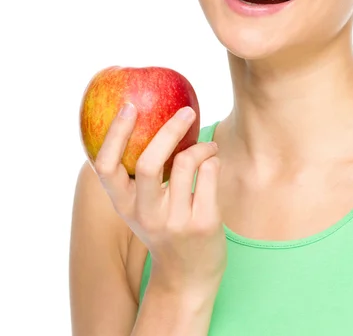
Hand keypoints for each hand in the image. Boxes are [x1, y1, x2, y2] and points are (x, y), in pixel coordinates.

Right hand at [92, 102, 226, 296]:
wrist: (188, 278)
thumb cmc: (166, 229)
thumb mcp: (143, 207)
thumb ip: (141, 175)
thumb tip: (151, 118)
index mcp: (124, 206)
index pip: (106, 168)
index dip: (115, 134)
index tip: (129, 106)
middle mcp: (146, 215)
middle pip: (149, 163)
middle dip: (169, 130)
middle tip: (186, 111)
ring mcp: (175, 221)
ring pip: (187, 162)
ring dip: (202, 145)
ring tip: (208, 146)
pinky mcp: (204, 224)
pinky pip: (211, 173)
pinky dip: (214, 159)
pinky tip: (214, 163)